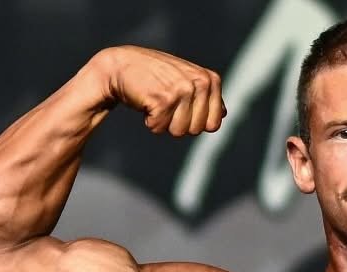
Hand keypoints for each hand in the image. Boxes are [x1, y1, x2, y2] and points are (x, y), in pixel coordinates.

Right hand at [97, 46, 224, 135]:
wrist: (122, 65)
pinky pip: (159, 128)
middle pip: (196, 130)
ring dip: (164, 122)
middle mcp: (199, 83)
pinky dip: (150, 122)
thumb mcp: (186, 80)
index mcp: (210, 80)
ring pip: (179, 132)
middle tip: (167, 102)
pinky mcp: (163, 100)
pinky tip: (146, 102)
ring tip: (157, 100)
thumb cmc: (156, 75)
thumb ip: (206, 96)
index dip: (195, 122)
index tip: (182, 106)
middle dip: (179, 123)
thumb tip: (224, 114)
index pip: (213, 125)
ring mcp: (182, 90)